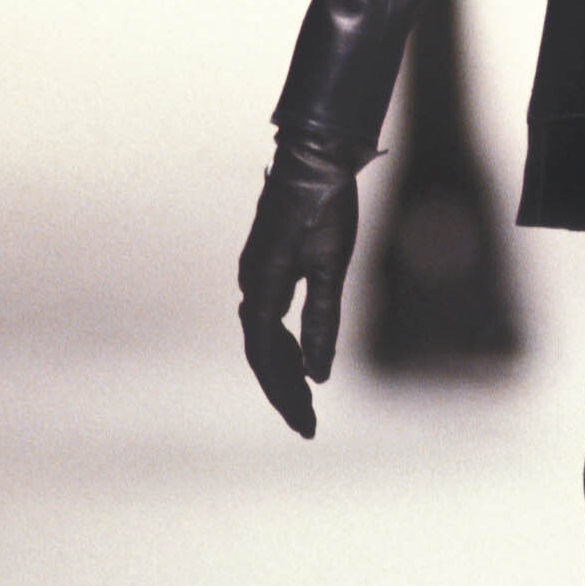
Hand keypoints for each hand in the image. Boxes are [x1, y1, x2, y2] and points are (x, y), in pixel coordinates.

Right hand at [239, 134, 360, 435]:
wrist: (315, 158)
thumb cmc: (326, 208)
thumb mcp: (332, 266)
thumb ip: (322, 321)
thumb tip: (318, 375)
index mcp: (263, 286)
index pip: (265, 356)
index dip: (283, 392)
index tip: (305, 423)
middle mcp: (251, 283)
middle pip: (261, 352)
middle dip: (283, 390)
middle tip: (308, 427)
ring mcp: (256, 275)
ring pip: (263, 337)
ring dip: (282, 370)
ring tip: (305, 403)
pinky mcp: (267, 267)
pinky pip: (268, 318)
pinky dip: (282, 345)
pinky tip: (298, 359)